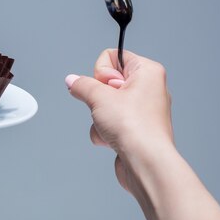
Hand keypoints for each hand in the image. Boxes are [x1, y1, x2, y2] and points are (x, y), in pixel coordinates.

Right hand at [65, 49, 173, 196]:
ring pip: (105, 105)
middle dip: (100, 98)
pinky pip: (109, 123)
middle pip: (107, 82)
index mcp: (148, 72)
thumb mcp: (99, 98)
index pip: (113, 56)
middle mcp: (148, 89)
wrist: (145, 163)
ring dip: (100, 118)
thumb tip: (72, 80)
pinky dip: (105, 132)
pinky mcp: (134, 130)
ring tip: (111, 127)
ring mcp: (141, 111)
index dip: (103, 72)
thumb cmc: (134, 126)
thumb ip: (82, 86)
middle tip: (109, 108)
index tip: (108, 87)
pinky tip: (112, 140)